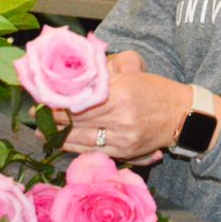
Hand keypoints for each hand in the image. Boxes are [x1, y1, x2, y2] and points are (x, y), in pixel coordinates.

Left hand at [56, 51, 189, 160]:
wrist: (183, 116)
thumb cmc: (157, 90)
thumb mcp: (134, 71)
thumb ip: (106, 70)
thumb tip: (79, 70)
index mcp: (122, 93)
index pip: (81, 99)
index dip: (59, 101)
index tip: (43, 98)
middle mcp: (121, 118)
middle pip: (78, 119)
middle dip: (54, 117)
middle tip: (37, 114)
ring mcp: (123, 138)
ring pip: (82, 137)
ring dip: (59, 134)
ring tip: (43, 130)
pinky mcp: (125, 152)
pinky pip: (93, 150)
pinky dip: (74, 146)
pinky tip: (62, 141)